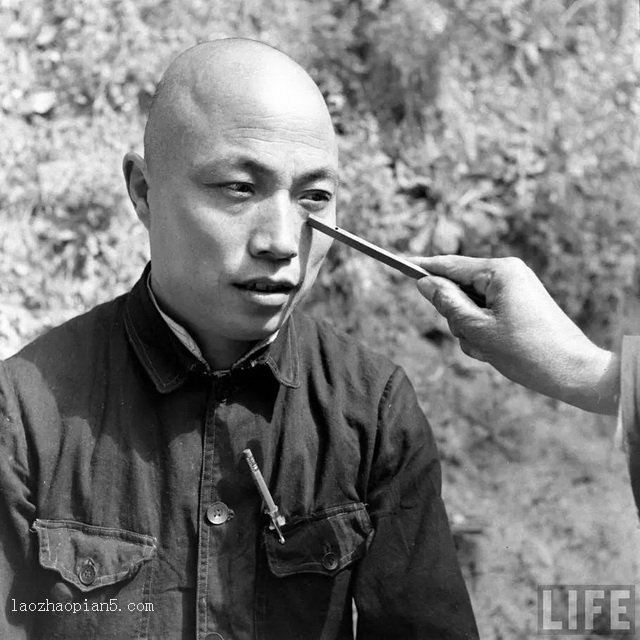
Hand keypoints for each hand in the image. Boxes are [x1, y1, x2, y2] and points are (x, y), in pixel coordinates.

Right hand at [412, 255, 618, 414]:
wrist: (572, 372)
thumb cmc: (526, 351)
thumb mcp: (476, 328)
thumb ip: (446, 303)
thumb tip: (425, 283)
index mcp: (500, 271)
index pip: (450, 266)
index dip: (423, 268)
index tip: (398, 263)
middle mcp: (508, 274)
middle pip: (458, 289)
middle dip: (456, 316)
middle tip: (470, 337)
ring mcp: (515, 290)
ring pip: (470, 306)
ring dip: (469, 330)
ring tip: (487, 349)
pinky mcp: (519, 306)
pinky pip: (485, 315)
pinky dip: (482, 333)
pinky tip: (495, 351)